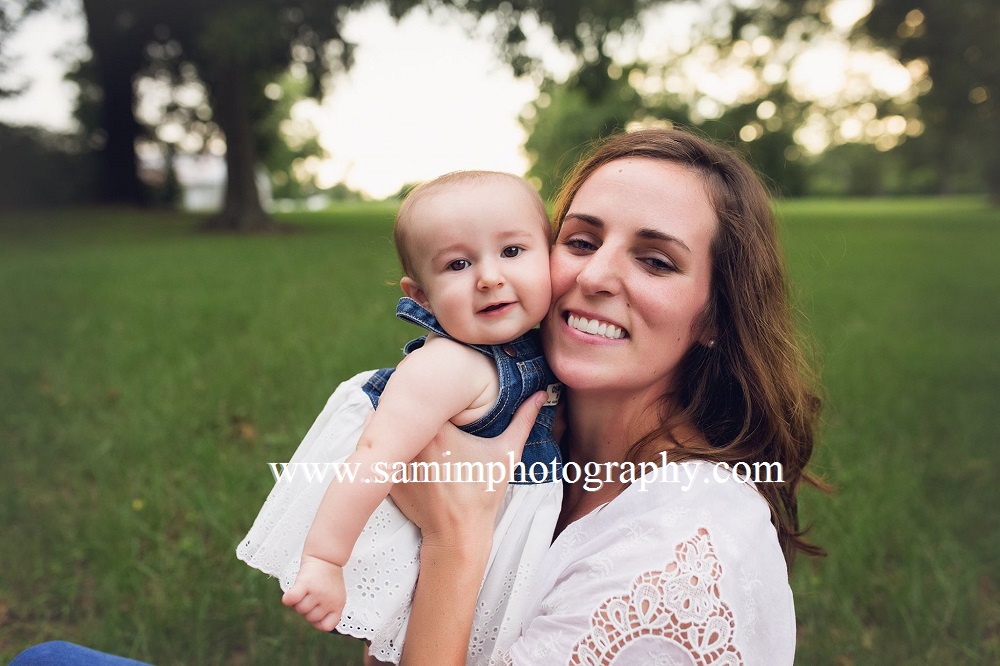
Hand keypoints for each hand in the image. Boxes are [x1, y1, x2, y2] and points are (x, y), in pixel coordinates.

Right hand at [282, 555, 346, 631]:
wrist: (327, 556)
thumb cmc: (328, 578)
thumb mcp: (335, 595)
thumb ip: (328, 610)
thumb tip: (317, 625)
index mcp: (338, 605)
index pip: (326, 626)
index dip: (318, 621)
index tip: (316, 610)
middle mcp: (329, 600)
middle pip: (309, 618)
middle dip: (306, 609)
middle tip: (310, 595)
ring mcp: (318, 592)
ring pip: (300, 610)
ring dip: (297, 603)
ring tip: (303, 590)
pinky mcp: (306, 583)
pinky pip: (292, 599)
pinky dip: (288, 599)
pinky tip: (289, 595)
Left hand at [389, 392, 544, 546]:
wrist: (458, 534)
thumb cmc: (483, 493)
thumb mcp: (506, 455)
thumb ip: (523, 420)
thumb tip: (541, 394)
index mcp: (439, 430)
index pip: (426, 396)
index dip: (429, 392)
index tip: (438, 393)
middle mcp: (413, 443)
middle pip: (403, 407)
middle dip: (409, 403)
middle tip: (422, 403)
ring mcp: (396, 461)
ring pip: (383, 426)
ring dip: (391, 421)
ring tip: (406, 421)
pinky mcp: (387, 477)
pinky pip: (376, 452)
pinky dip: (384, 446)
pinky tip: (397, 446)